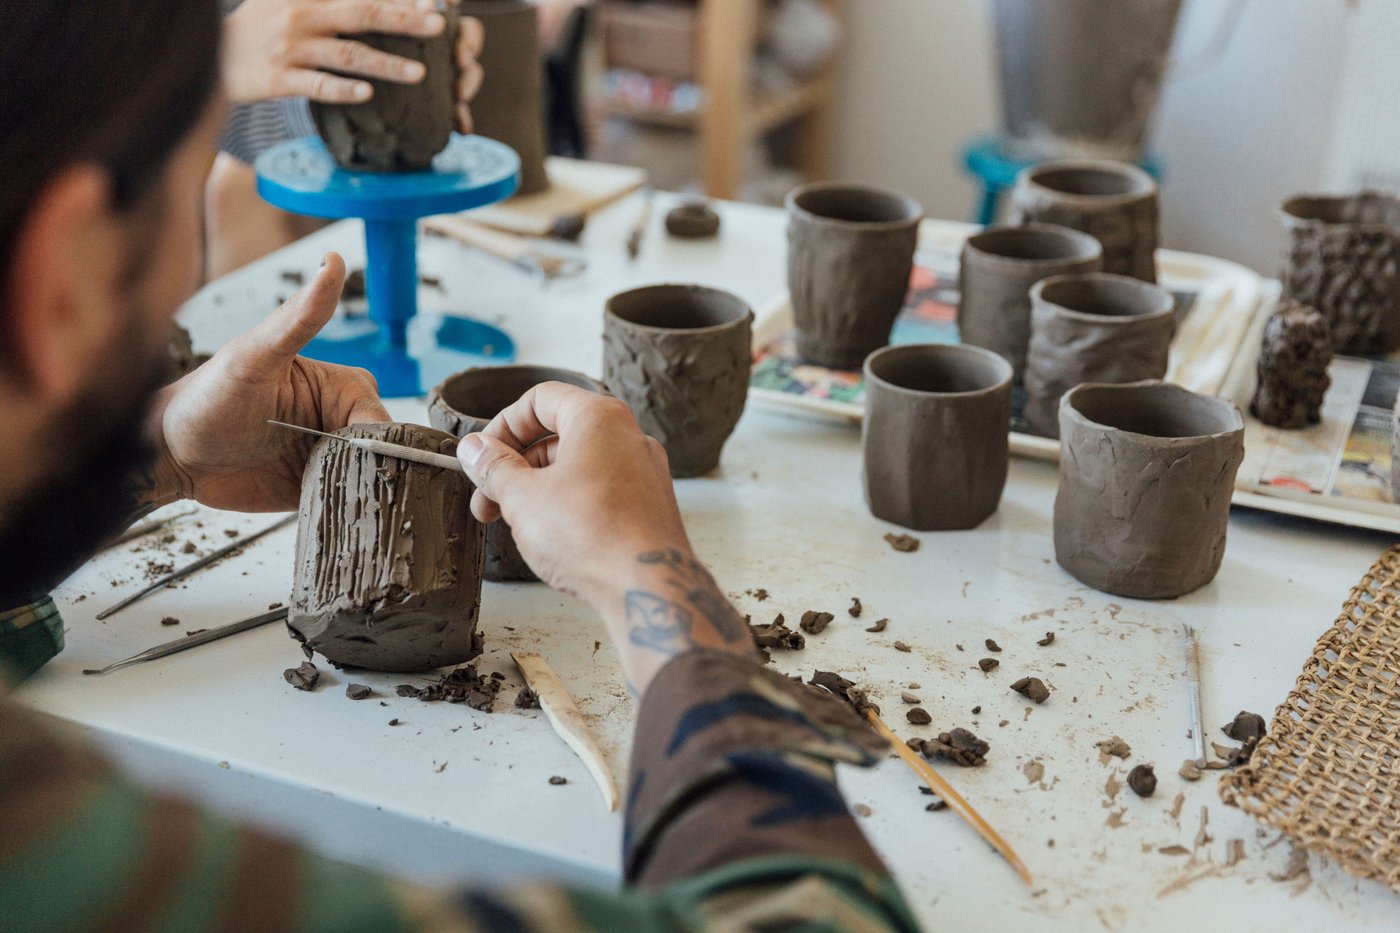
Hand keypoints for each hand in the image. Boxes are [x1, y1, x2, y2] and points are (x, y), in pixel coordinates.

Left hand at [150, 253, 389, 511]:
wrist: (167, 456)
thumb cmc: (204, 398)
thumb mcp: (255, 356)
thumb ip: (299, 317)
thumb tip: (332, 261)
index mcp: (338, 387)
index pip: (378, 415)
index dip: (373, 437)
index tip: (352, 454)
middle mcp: (338, 421)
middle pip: (381, 449)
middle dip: (373, 467)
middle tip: (343, 480)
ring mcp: (328, 457)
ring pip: (371, 477)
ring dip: (364, 490)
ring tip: (335, 499)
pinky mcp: (316, 490)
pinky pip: (349, 502)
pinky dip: (351, 509)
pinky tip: (336, 512)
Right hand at [223, 0, 485, 132]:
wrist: (207, 50)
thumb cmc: (258, 26)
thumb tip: (363, 1)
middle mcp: (302, 16)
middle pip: (361, 14)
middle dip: (403, 19)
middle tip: (438, 25)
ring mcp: (291, 49)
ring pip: (347, 55)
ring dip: (386, 63)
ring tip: (420, 73)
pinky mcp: (279, 79)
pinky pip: (317, 86)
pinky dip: (343, 90)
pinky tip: (367, 94)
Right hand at [457, 385, 754, 692]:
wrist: (648, 587)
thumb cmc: (591, 534)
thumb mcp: (522, 497)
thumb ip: (493, 467)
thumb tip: (474, 449)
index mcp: (599, 417)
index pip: (540, 400)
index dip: (502, 426)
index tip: (482, 458)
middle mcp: (629, 437)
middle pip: (558, 435)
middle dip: (514, 467)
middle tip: (486, 501)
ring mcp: (644, 472)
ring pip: (577, 467)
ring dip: (537, 489)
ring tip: (511, 525)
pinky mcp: (649, 506)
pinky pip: (600, 492)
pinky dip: (568, 505)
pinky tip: (549, 538)